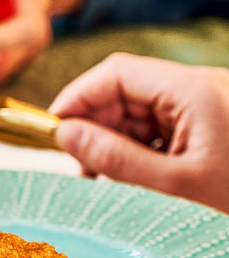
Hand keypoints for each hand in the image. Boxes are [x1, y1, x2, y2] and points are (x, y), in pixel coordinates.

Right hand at [50, 53, 228, 212]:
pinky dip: (135, 147)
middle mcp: (196, 88)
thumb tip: (65, 136)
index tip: (52, 131)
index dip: (76, 97)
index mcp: (191, 90)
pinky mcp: (204, 123)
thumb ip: (116, 159)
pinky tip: (131, 174)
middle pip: (123, 90)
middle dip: (93, 123)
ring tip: (104, 177)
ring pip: (136, 110)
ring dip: (112, 140)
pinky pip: (156, 126)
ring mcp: (201, 105)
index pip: (115, 74)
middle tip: (78, 165)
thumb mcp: (176, 183)